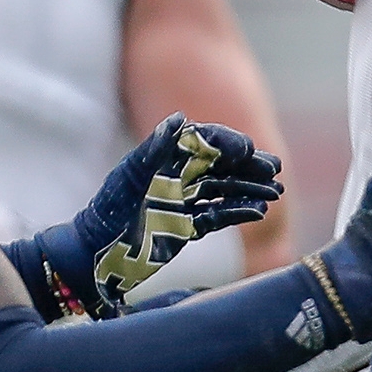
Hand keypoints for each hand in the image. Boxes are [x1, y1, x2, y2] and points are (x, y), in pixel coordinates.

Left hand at [38, 115, 283, 314]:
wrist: (96, 252)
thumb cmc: (109, 210)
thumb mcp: (131, 176)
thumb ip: (156, 147)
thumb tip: (180, 120)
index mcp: (165, 159)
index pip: (204, 143)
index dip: (227, 143)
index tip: (248, 148)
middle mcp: (177, 177)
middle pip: (220, 166)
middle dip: (249, 166)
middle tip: (275, 169)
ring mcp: (183, 202)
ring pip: (224, 191)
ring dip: (250, 189)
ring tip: (275, 191)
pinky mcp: (186, 227)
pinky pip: (218, 216)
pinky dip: (238, 213)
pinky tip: (257, 211)